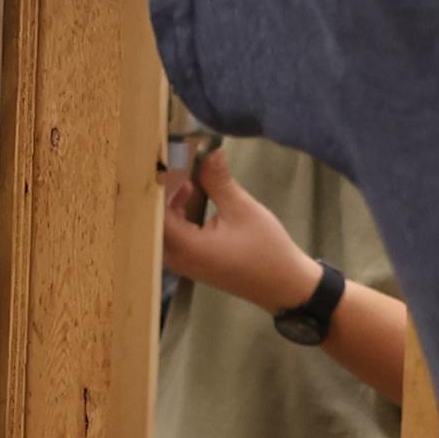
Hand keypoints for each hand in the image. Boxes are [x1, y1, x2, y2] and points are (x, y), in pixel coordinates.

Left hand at [161, 147, 319, 312]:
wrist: (284, 285)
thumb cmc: (266, 249)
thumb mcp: (243, 210)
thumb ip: (219, 182)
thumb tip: (210, 152)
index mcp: (185, 247)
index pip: (157, 211)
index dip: (161, 185)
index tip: (168, 162)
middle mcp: (175, 258)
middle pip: (154, 220)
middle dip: (163, 193)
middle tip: (176, 168)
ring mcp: (181, 263)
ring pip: (162, 228)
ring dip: (170, 203)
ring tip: (187, 181)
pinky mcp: (189, 263)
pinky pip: (172, 236)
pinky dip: (177, 216)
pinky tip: (191, 198)